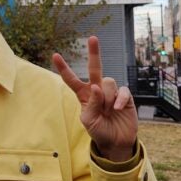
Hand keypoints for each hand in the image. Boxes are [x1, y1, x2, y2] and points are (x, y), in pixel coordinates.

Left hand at [52, 36, 137, 161]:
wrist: (116, 142)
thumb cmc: (98, 130)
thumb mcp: (88, 121)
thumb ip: (91, 104)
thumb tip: (96, 87)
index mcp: (83, 95)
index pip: (71, 79)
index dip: (63, 68)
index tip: (54, 55)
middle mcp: (97, 90)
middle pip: (95, 68)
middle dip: (94, 52)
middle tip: (92, 38)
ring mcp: (111, 92)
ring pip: (108, 82)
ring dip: (107, 97)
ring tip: (108, 111)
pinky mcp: (125, 97)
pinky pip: (122, 91)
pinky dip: (119, 99)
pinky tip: (118, 109)